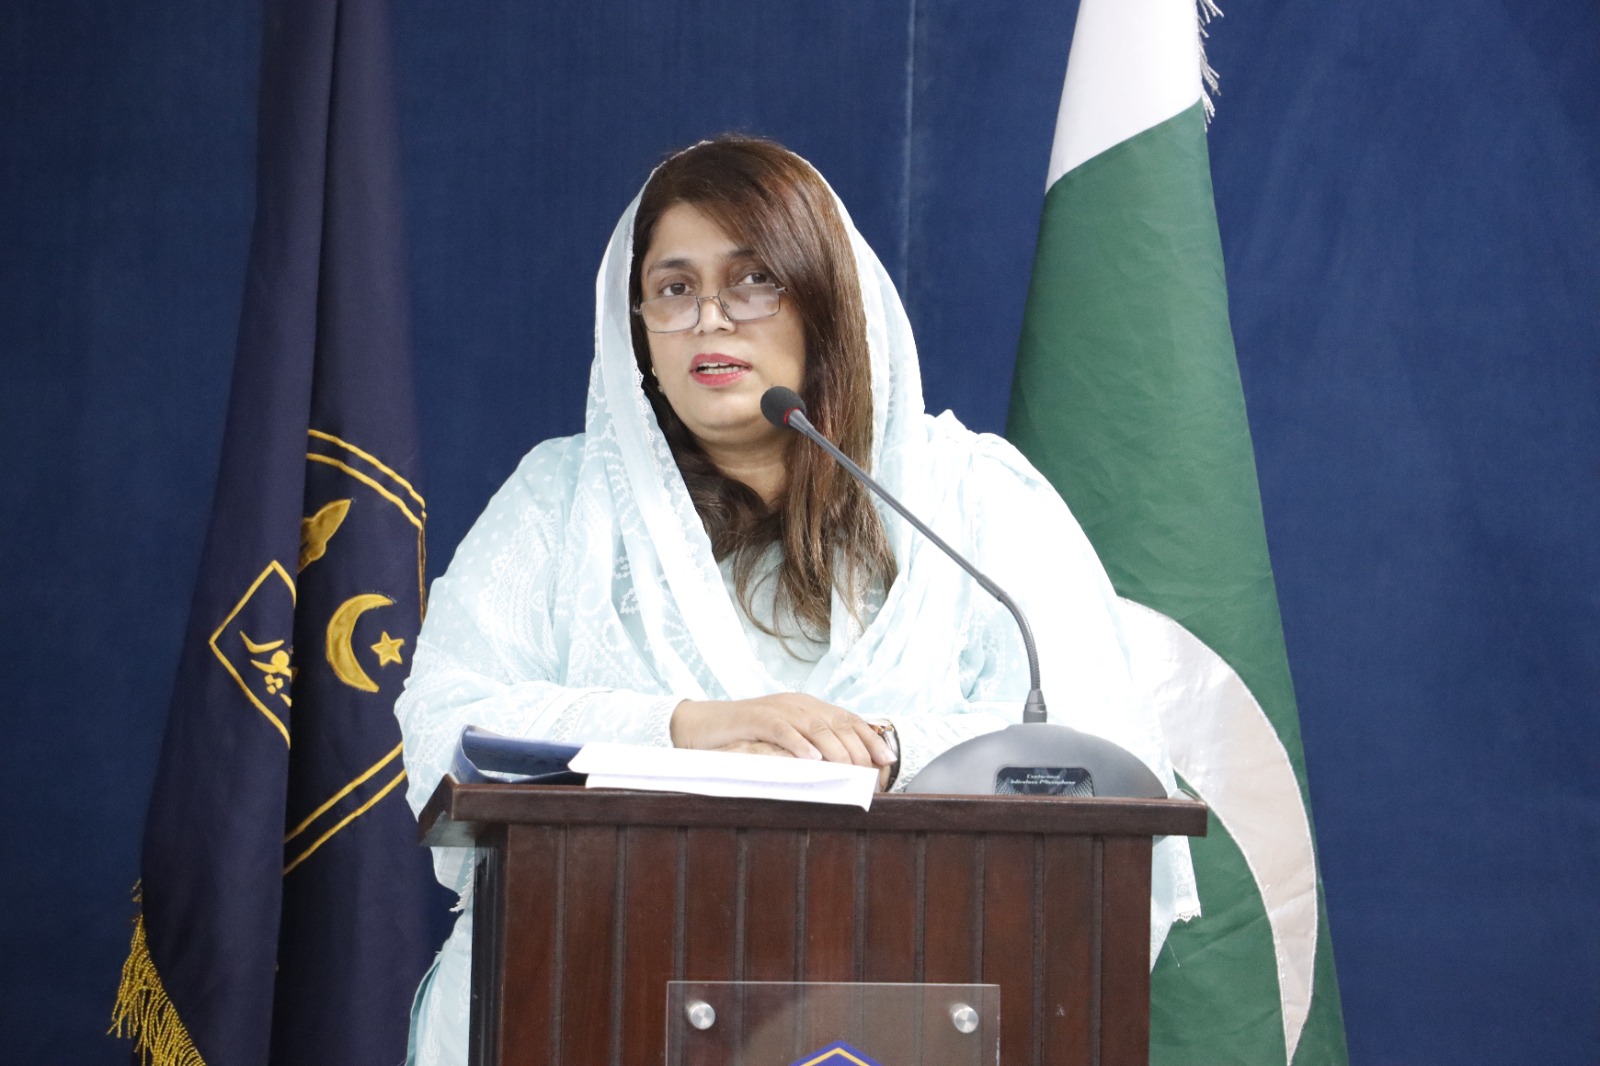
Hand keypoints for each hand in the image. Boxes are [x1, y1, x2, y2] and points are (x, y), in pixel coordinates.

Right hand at [671, 693, 893, 769]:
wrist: (703, 725)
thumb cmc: (746, 737)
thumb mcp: (784, 739)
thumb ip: (811, 746)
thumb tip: (844, 771)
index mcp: (808, 707)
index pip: (848, 720)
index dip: (871, 738)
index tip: (889, 760)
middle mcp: (798, 704)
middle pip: (837, 724)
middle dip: (859, 749)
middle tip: (871, 774)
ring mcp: (777, 709)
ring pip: (815, 727)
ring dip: (837, 750)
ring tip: (851, 770)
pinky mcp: (755, 718)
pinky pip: (782, 730)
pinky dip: (799, 745)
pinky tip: (812, 761)